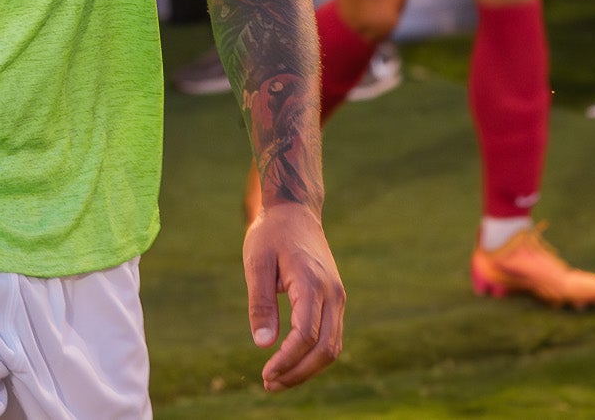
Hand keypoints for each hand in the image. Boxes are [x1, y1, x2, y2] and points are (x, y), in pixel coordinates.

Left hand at [242, 199, 344, 390]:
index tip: (265, 374)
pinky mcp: (335, 300)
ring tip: (277, 380)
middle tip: (269, 384)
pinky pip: (331, 337)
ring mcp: (337, 297)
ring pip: (332, 347)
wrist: (295, 211)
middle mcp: (332, 294)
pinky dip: (314, 356)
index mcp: (311, 283)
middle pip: (325, 348)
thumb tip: (263, 345)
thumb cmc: (271, 234)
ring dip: (307, 369)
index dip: (287, 361)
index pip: (305, 335)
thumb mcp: (257, 263)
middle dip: (298, 373)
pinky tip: (291, 363)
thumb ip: (261, 303)